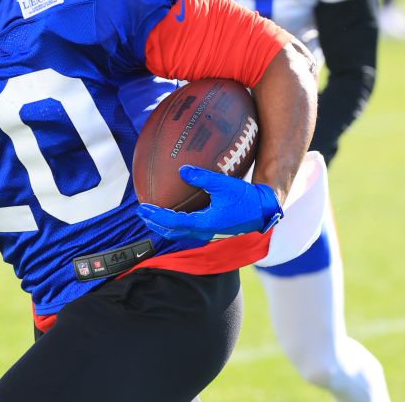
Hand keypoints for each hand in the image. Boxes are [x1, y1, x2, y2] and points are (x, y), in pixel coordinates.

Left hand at [136, 166, 282, 241]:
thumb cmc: (245, 198)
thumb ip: (203, 177)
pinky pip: (188, 230)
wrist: (263, 211)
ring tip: (152, 216)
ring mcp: (208, 234)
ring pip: (179, 234)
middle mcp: (204, 232)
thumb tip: (182, 170)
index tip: (143, 208)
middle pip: (172, 232)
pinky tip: (174, 215)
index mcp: (204, 223)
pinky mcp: (212, 231)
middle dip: (154, 224)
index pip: (173, 222)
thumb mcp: (224, 184)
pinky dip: (175, 225)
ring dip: (163, 226)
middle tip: (142, 213)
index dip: (156, 216)